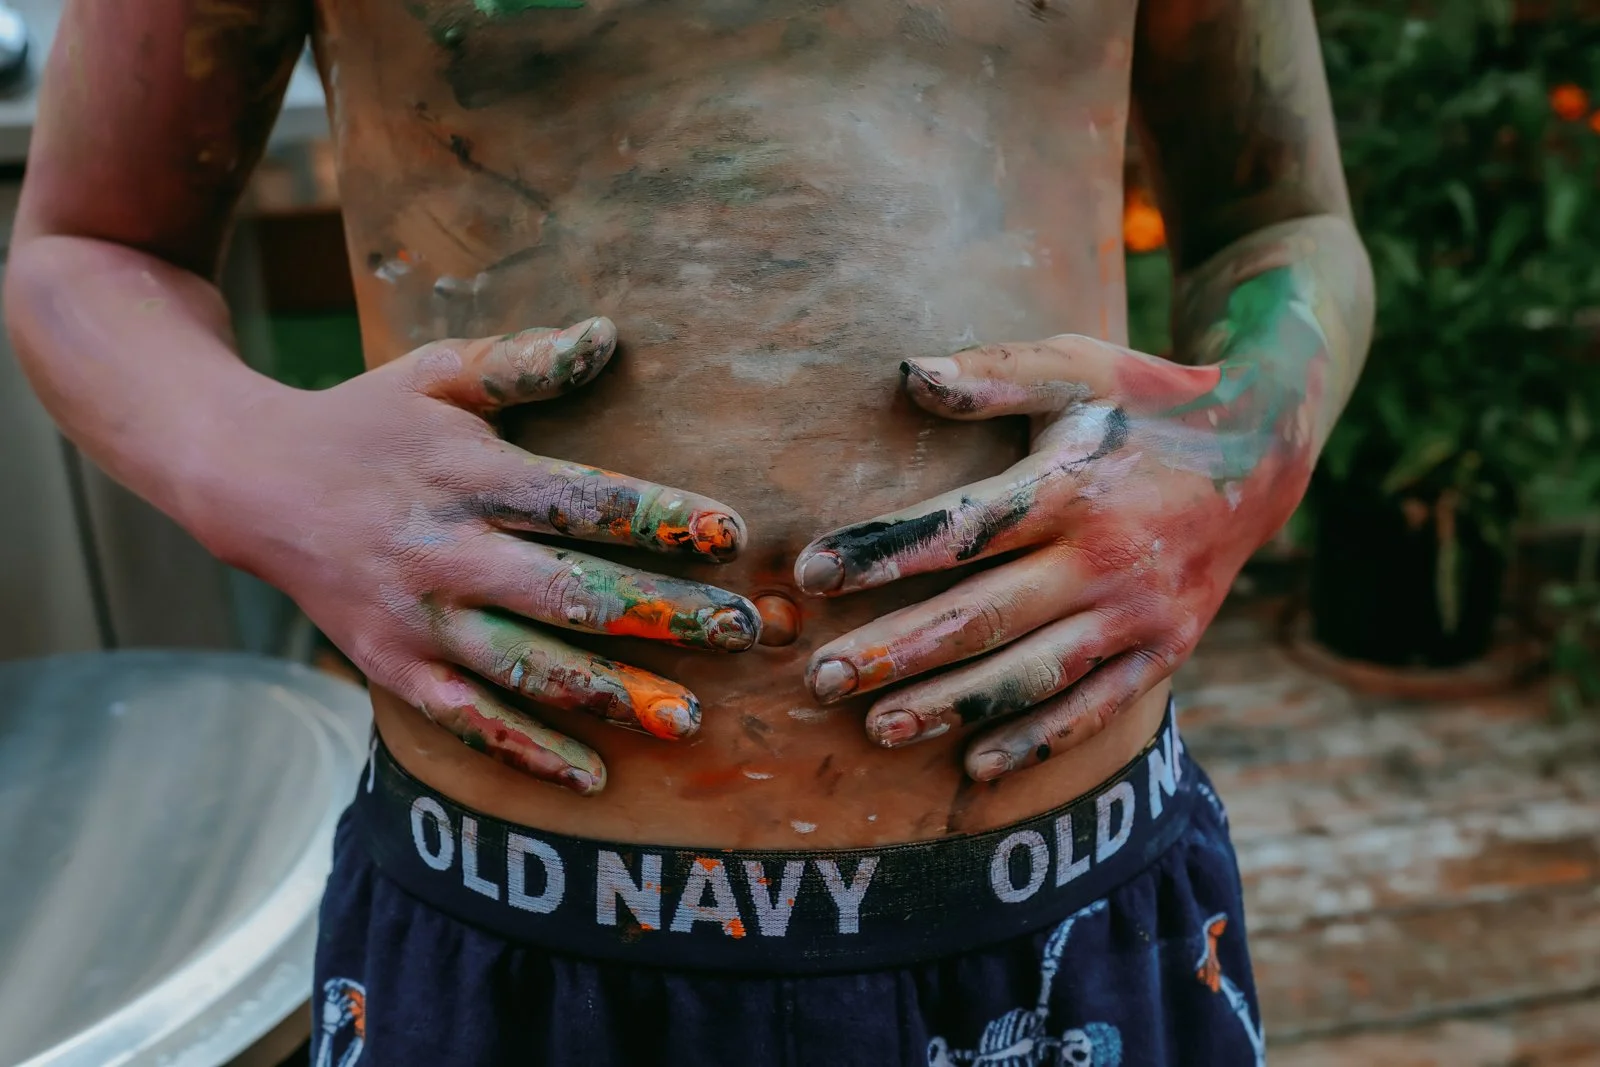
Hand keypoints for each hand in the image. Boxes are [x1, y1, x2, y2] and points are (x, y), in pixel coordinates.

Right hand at [206, 316, 758, 794]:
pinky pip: (467, 721)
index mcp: (469, 476)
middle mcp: (448, 553)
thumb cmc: (364, 420)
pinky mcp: (394, 667)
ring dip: (611, 694)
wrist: (247, 482)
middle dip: (662, 614)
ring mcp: (419, 618)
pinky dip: (527, 751)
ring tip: (689, 720)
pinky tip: (592, 777)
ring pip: (527, 667)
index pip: (579, 500)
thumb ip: (522, 363)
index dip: (656, 516)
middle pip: (569, 592)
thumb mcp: (434, 373)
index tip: (731, 534)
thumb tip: (607, 336)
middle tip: (743, 633)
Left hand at [793, 330, 1315, 781]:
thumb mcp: (1078, 366)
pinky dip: (1037, 739)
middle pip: (984, 616)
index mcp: (1072, 486)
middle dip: (897, 652)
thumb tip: (909, 374)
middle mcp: (1105, 557)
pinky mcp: (1164, 650)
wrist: (1263, 451)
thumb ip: (995, 373)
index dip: (882, 553)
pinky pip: (1095, 707)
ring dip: (952, 706)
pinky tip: (977, 765)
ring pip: (1031, 674)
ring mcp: (1139, 612)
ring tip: (878, 727)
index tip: (811, 574)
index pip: (959, 528)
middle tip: (822, 678)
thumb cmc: (1146, 402)